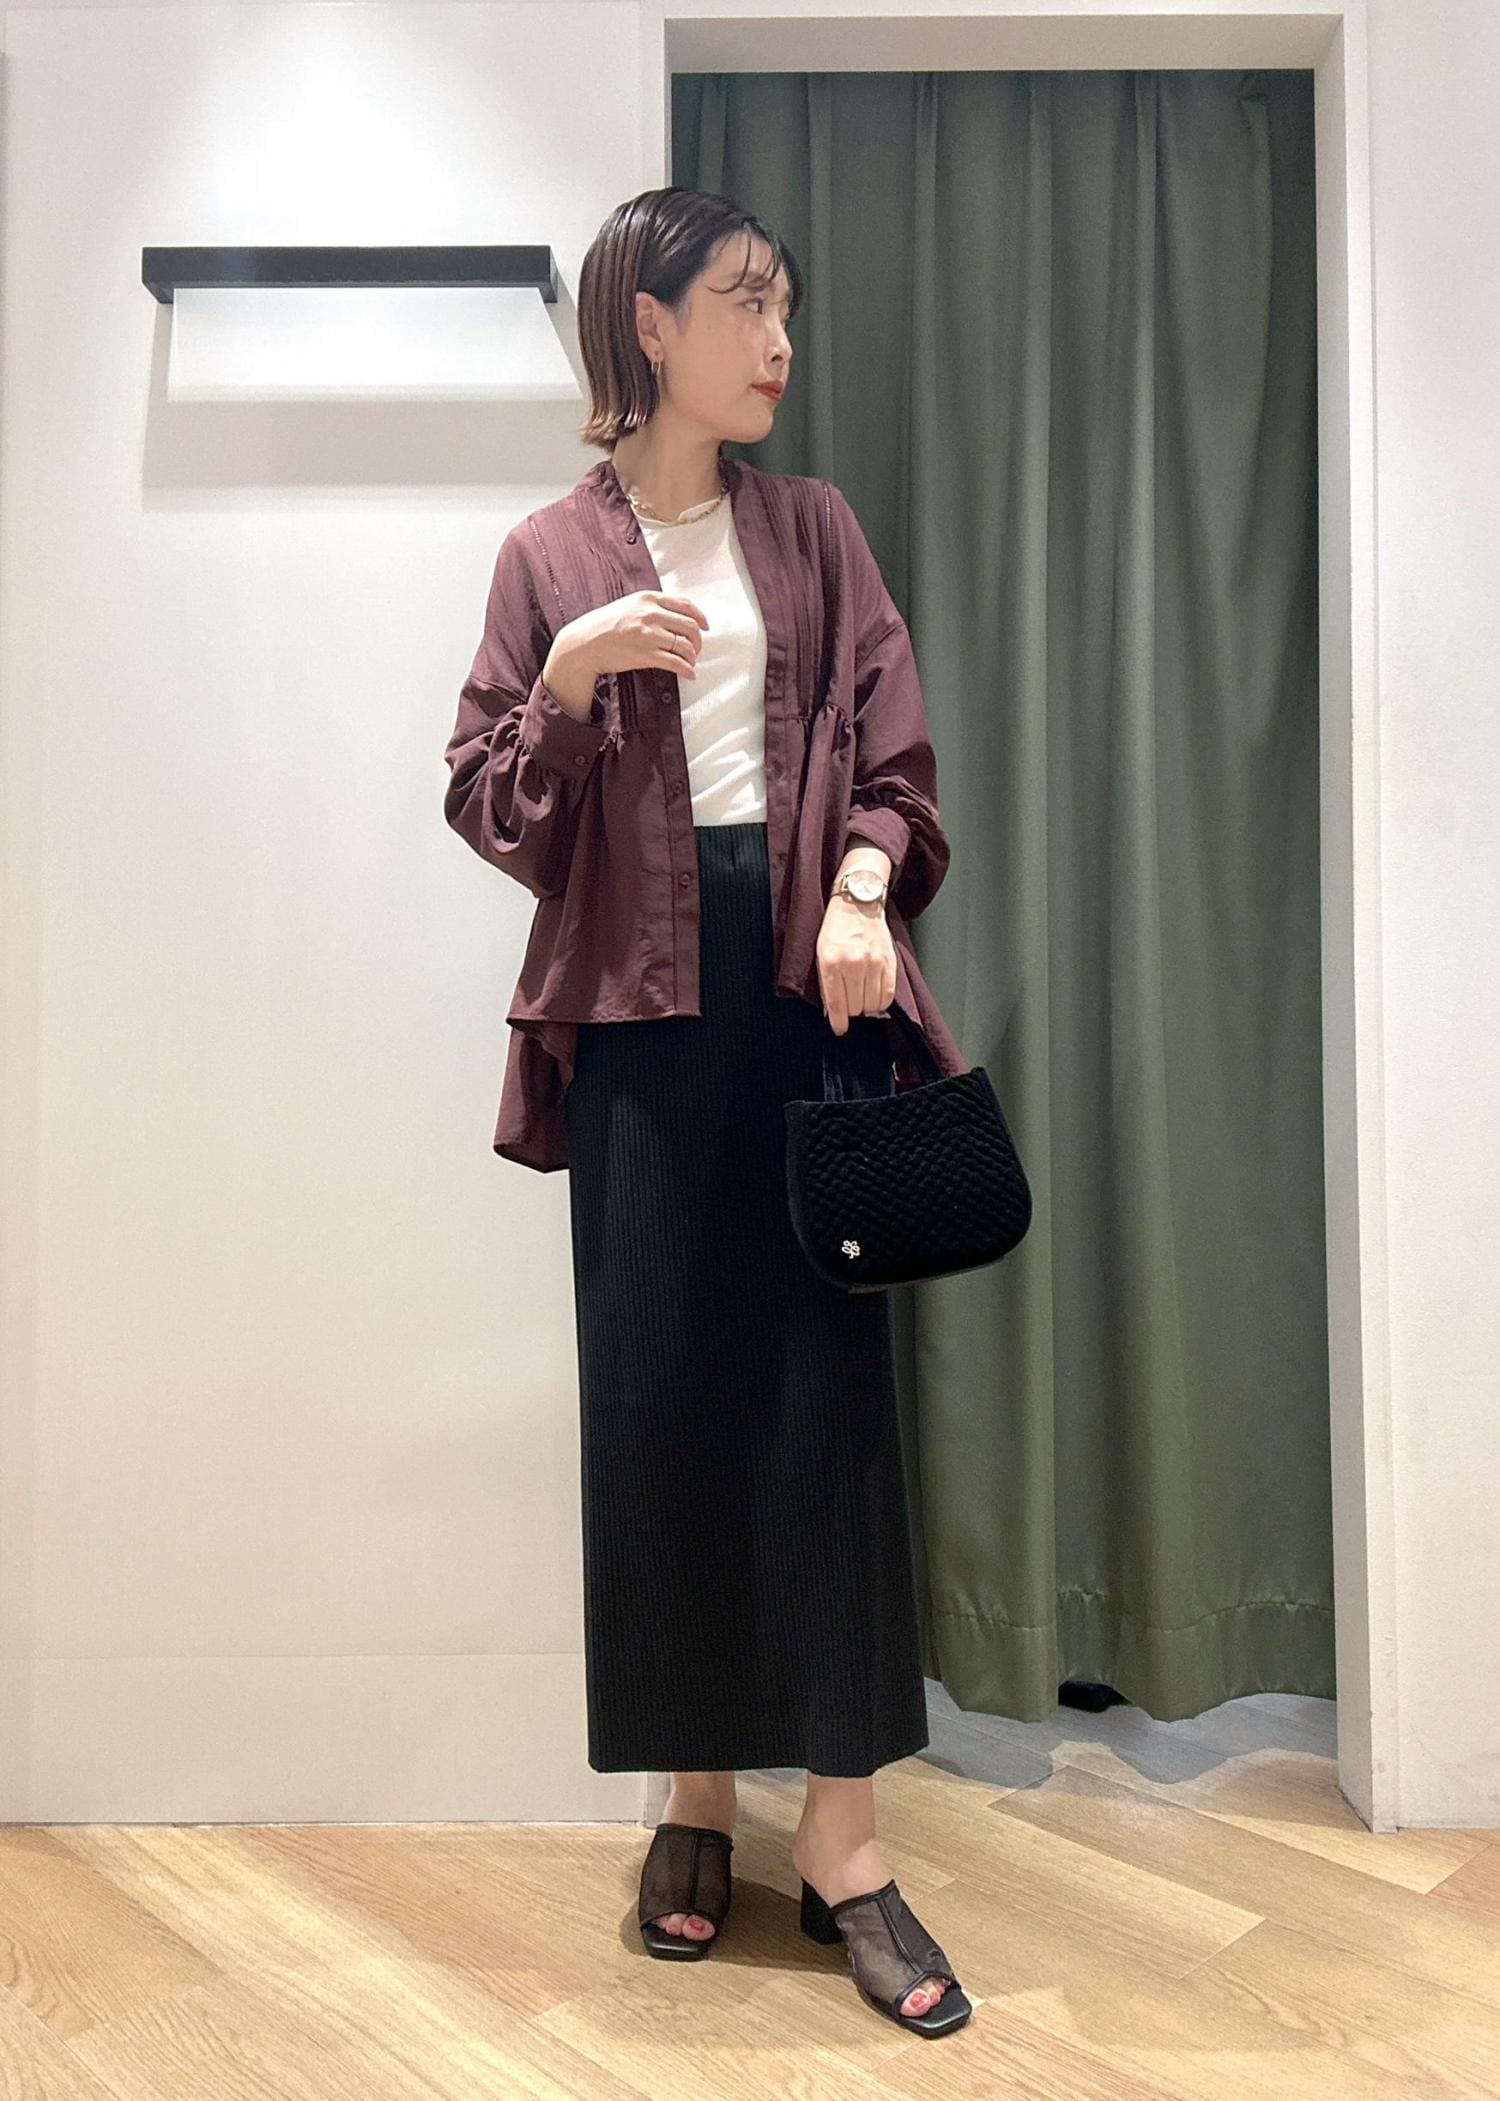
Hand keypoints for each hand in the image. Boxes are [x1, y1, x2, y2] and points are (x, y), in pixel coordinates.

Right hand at [553, 590, 710, 692]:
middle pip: (690, 626)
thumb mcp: (628, 605)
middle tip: (696, 649)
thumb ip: (651, 606)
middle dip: (698, 640)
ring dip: (692, 657)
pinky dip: (687, 670)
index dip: (700, 617)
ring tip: (690, 663)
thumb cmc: (604, 625)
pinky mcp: (645, 655)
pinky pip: (676, 663)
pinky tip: (688, 674)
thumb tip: (676, 616)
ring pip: (685, 645)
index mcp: (648, 599)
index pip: (685, 605)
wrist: (584, 643)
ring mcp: (648, 635)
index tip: (705, 626)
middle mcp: (650, 614)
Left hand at [816, 894, 896, 1035]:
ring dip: (866, 1005)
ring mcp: (873, 963)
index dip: (838, 1022)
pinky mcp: (889, 962)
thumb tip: (832, 1012)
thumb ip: (826, 984)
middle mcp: (852, 964)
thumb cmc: (836, 928)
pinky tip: (874, 995)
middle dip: (851, 1010)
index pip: (836, 1004)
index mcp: (831, 962)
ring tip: (861, 995)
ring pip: (872, 1004)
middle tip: (849, 1001)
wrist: (858, 904)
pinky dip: (881, 1001)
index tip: (840, 1029)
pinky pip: (888, 995)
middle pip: (855, 1007)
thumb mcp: (821, 954)